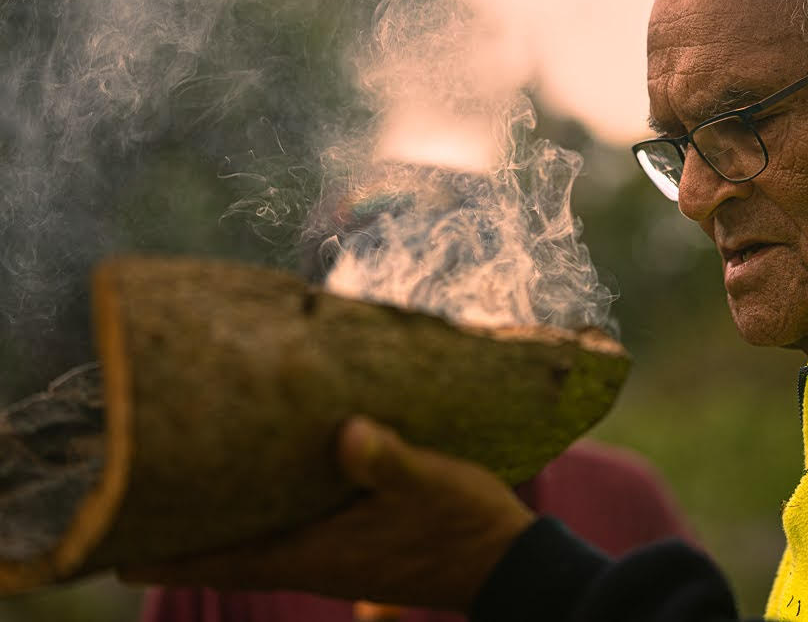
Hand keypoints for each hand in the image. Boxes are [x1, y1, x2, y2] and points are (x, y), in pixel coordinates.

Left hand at [119, 416, 535, 610]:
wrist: (506, 562)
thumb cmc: (465, 525)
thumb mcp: (434, 483)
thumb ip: (389, 460)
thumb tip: (348, 433)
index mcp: (317, 552)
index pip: (222, 557)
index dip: (166, 552)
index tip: (113, 541)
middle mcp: (312, 558)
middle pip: (224, 549)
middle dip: (181, 526)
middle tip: (135, 491)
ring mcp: (330, 554)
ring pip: (252, 538)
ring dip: (218, 515)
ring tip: (182, 479)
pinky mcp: (350, 542)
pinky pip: (284, 528)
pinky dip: (260, 507)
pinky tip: (261, 475)